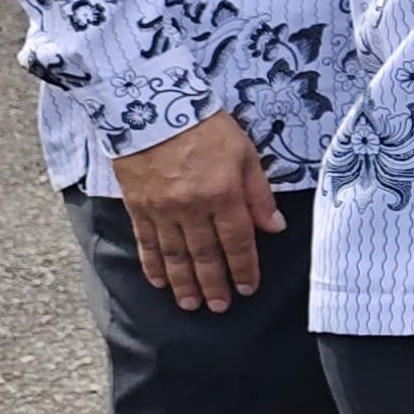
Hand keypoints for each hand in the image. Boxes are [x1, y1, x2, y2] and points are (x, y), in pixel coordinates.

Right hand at [105, 112, 280, 314]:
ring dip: (183, 283)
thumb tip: (275, 228)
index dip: (243, 268)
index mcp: (223, 194)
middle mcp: (192, 208)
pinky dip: (152, 264)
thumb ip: (259, 193)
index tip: (247, 289)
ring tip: (191, 304)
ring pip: (174, 255)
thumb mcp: (244, 152)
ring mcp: (162, 209)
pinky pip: (146, 242)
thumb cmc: (205, 125)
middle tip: (219, 307)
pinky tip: (158, 281)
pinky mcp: (138, 206)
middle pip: (204, 255)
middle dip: (213, 284)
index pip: (237, 241)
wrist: (151, 105)